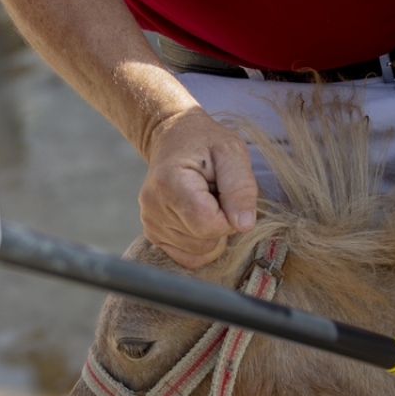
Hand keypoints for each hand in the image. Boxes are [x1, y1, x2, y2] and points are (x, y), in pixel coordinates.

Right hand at [139, 108, 259, 268]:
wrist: (174, 138)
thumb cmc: (206, 143)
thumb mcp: (232, 152)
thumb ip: (241, 187)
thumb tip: (244, 225)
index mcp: (169, 183)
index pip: (208, 224)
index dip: (229, 216)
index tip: (227, 193)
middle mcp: (153, 207)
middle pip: (204, 240)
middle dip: (221, 222)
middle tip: (216, 193)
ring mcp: (150, 223)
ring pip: (198, 251)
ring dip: (212, 231)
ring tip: (205, 201)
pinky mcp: (153, 234)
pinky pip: (188, 257)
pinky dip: (201, 243)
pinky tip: (198, 217)